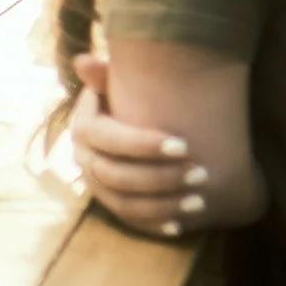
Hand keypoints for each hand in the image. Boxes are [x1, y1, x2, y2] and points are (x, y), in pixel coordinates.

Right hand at [70, 53, 207, 238]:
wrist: (142, 133)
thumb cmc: (136, 103)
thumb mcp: (122, 85)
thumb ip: (107, 75)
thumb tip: (84, 61)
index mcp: (84, 130)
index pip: (107, 139)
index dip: (142, 144)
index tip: (185, 144)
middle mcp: (84, 160)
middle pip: (116, 175)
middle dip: (161, 177)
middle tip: (201, 174)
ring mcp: (97, 187)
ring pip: (124, 204)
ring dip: (162, 205)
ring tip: (200, 200)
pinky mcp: (112, 205)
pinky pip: (130, 222)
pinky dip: (154, 224)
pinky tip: (181, 224)